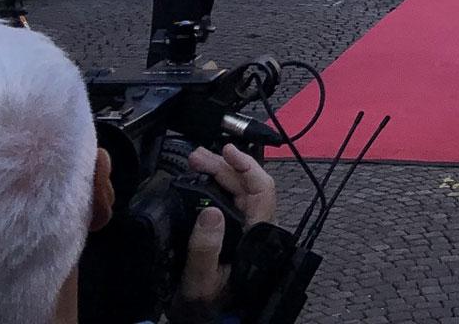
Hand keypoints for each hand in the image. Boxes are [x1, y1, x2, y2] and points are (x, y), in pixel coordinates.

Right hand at [172, 145, 276, 321]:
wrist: (208, 322)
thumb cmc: (208, 306)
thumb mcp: (201, 281)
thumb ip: (206, 249)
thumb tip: (210, 212)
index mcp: (256, 237)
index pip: (262, 191)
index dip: (248, 167)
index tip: (227, 151)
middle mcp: (256, 229)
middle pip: (248, 187)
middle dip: (224, 166)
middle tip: (196, 157)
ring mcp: (247, 231)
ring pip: (239, 193)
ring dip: (219, 174)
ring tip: (196, 163)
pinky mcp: (235, 234)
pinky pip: (231, 203)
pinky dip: (215, 188)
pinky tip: (200, 182)